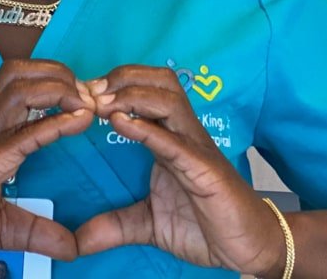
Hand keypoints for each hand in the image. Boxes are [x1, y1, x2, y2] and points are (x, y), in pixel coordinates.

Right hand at [0, 58, 95, 271]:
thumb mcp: (4, 226)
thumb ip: (38, 230)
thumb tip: (72, 247)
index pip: (21, 84)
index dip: (58, 82)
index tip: (88, 100)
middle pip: (19, 71)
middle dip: (58, 72)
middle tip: (87, 95)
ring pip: (18, 86)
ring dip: (59, 87)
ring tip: (85, 105)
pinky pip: (24, 132)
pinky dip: (56, 122)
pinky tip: (80, 121)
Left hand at [75, 66, 284, 277]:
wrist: (248, 249)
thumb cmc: (205, 226)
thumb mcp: (148, 224)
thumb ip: (115, 225)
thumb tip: (78, 242)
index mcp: (169, 138)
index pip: (147, 90)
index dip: (115, 85)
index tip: (82, 93)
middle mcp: (183, 134)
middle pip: (160, 83)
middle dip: (123, 77)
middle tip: (90, 90)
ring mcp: (196, 149)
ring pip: (169, 100)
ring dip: (132, 96)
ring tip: (102, 104)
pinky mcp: (205, 170)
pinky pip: (175, 142)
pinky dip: (147, 128)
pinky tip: (121, 123)